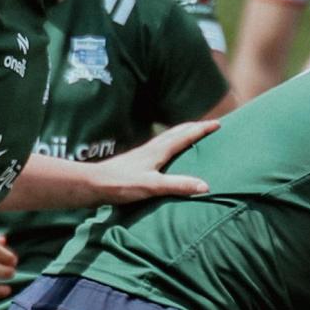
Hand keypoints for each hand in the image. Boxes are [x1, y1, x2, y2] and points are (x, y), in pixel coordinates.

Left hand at [94, 120, 218, 203]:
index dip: (202, 129)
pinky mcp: (135, 161)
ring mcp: (142, 154)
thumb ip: (178, 185)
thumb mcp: (152, 186)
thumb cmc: (120, 184)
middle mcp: (151, 149)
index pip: (185, 136)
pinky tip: (165, 152)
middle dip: (194, 126)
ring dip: (182, 132)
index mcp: (158, 151)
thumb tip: (205, 186)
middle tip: (208, 123)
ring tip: (191, 132)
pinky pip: (159, 146)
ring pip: (167, 137)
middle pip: (176, 132)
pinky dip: (170, 143)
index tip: (218, 122)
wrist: (91, 184)